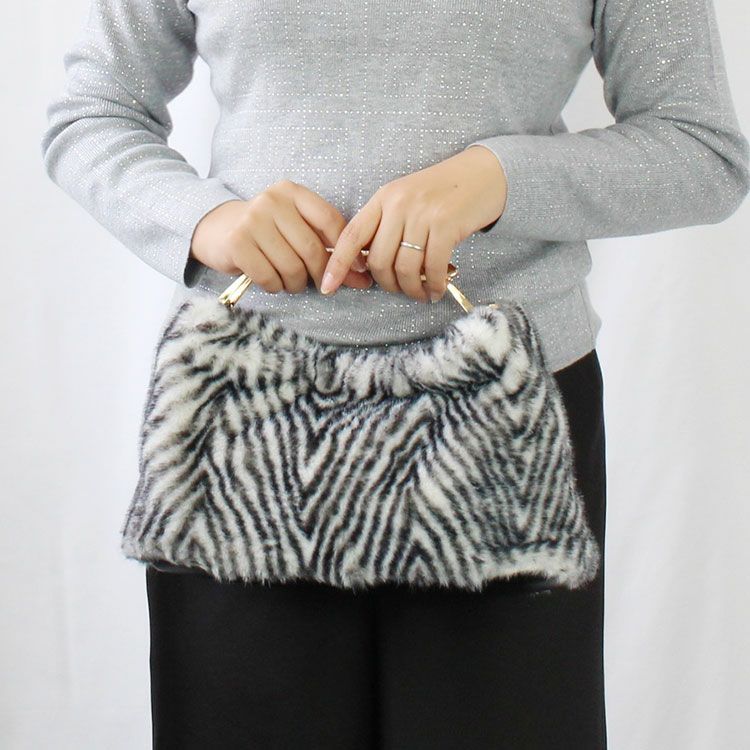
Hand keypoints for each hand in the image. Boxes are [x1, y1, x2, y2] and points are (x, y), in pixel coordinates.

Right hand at [189, 179, 372, 292]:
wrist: (218, 229)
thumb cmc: (269, 234)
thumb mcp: (298, 230)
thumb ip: (329, 248)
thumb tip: (364, 278)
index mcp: (293, 193)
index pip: (331, 221)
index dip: (347, 251)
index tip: (356, 271)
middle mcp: (272, 201)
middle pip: (312, 249)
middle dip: (321, 275)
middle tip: (320, 285)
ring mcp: (252, 221)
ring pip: (292, 267)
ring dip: (296, 284)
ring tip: (291, 282)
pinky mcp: (237, 243)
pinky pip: (269, 277)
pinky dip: (275, 287)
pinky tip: (271, 281)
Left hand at [319, 145, 507, 300]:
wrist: (483, 173)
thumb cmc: (442, 193)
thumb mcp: (405, 201)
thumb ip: (385, 227)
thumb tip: (368, 266)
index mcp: (382, 198)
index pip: (351, 236)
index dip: (337, 264)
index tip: (327, 287)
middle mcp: (398, 204)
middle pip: (379, 261)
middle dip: (388, 285)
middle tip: (401, 291)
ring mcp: (422, 214)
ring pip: (405, 268)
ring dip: (412, 289)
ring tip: (422, 294)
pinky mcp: (446, 225)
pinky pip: (432, 267)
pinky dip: (434, 285)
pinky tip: (437, 290)